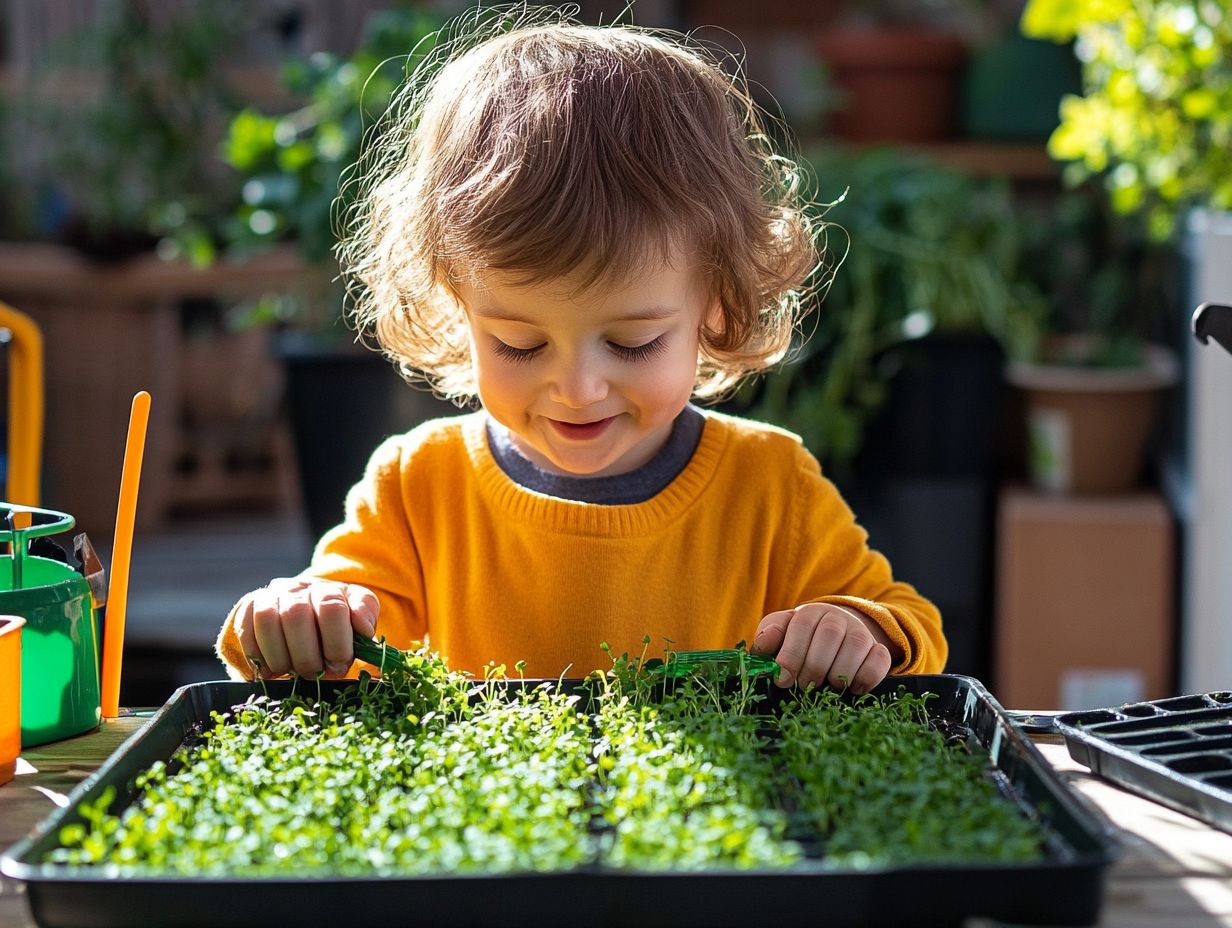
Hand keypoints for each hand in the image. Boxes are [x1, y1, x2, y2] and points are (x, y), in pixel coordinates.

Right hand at [233, 577, 378, 679]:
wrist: (307, 617)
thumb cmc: (338, 630)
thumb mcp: (360, 627)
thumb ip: (366, 627)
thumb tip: (364, 630)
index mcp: (335, 590)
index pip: (332, 608)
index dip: (336, 642)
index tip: (339, 663)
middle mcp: (302, 587)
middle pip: (296, 616)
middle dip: (306, 655)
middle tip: (313, 673)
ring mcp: (273, 594)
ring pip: (267, 620)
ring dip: (280, 655)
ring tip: (290, 672)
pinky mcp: (250, 606)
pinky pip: (246, 628)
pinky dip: (256, 655)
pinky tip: (269, 670)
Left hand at [751, 603, 892, 693]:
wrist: (838, 636)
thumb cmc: (801, 642)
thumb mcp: (781, 635)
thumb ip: (769, 637)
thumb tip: (763, 644)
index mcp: (809, 613)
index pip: (801, 626)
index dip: (791, 654)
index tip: (783, 679)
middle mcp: (836, 618)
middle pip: (829, 634)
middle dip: (814, 666)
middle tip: (805, 686)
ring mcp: (860, 632)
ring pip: (856, 645)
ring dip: (840, 672)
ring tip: (829, 687)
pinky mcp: (878, 648)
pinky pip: (880, 659)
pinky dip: (867, 676)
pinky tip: (854, 689)